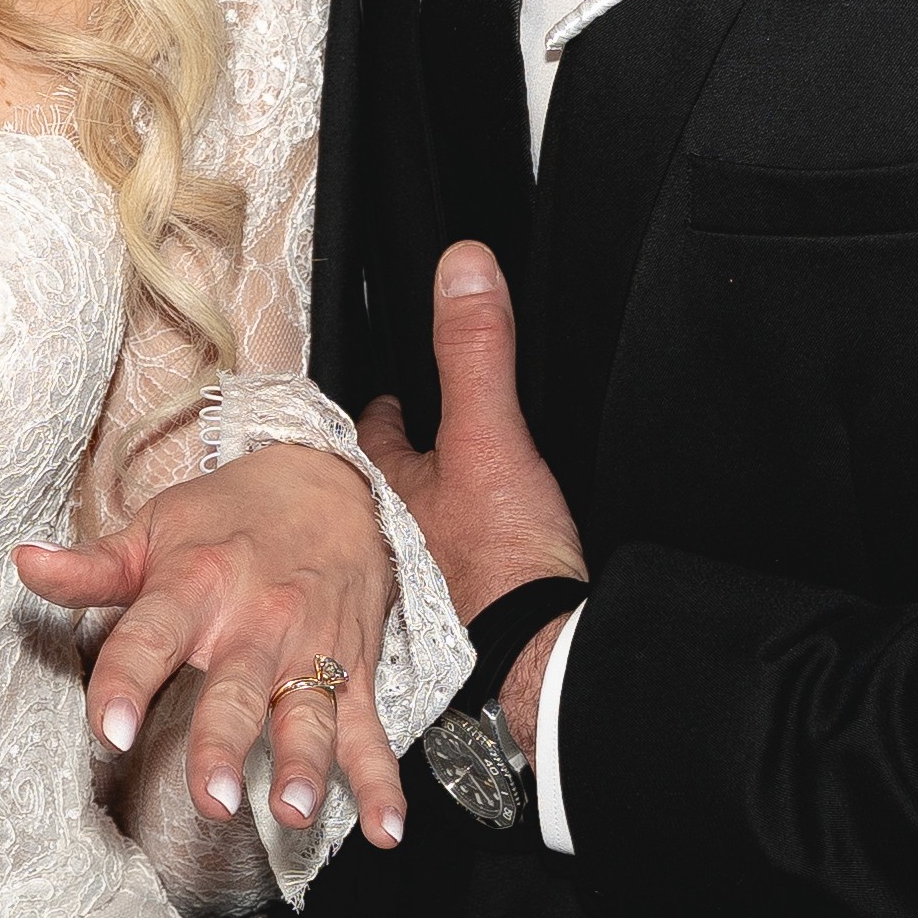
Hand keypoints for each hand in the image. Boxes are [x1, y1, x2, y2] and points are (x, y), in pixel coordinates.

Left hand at [13, 439, 408, 849]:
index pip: (151, 637)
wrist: (332, 484)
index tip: (108, 731)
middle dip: (224, 744)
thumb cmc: (228, 518)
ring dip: (304, 765)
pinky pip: (368, 733)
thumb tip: (23, 563)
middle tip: (211, 799)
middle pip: (237, 690)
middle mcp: (256, 622)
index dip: (126, 682)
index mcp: (196, 586)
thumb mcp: (155, 530)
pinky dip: (382, 783)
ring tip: (293, 813)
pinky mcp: (353, 673)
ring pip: (308, 715)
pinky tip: (386, 830)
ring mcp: (311, 651)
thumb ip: (91, 567)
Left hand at [353, 239, 589, 663]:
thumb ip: (475, 351)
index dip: (387, 407)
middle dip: (404, 461)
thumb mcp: (489, 436)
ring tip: (446, 491)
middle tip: (413, 437)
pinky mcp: (470, 605)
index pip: (375, 433)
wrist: (542, 651)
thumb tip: (461, 266)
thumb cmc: (502, 561)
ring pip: (423, 525)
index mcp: (386, 491)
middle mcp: (395, 536)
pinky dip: (470, 547)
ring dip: (433, 508)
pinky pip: (461, 560)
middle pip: (394, 483)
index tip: (392, 393)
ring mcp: (428, 575)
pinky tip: (491, 547)